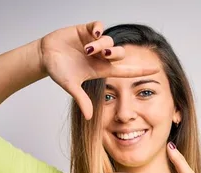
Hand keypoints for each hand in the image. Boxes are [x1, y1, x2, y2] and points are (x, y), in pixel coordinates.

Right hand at [40, 21, 159, 119]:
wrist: (44, 55)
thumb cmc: (58, 70)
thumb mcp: (70, 85)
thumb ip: (81, 99)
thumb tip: (89, 117)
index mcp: (100, 69)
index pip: (125, 70)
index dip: (140, 70)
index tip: (155, 70)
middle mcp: (100, 56)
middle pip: (118, 53)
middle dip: (114, 53)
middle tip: (104, 54)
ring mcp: (94, 43)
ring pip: (108, 41)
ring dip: (101, 44)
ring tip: (87, 48)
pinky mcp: (86, 30)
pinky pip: (99, 26)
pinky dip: (99, 28)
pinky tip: (95, 33)